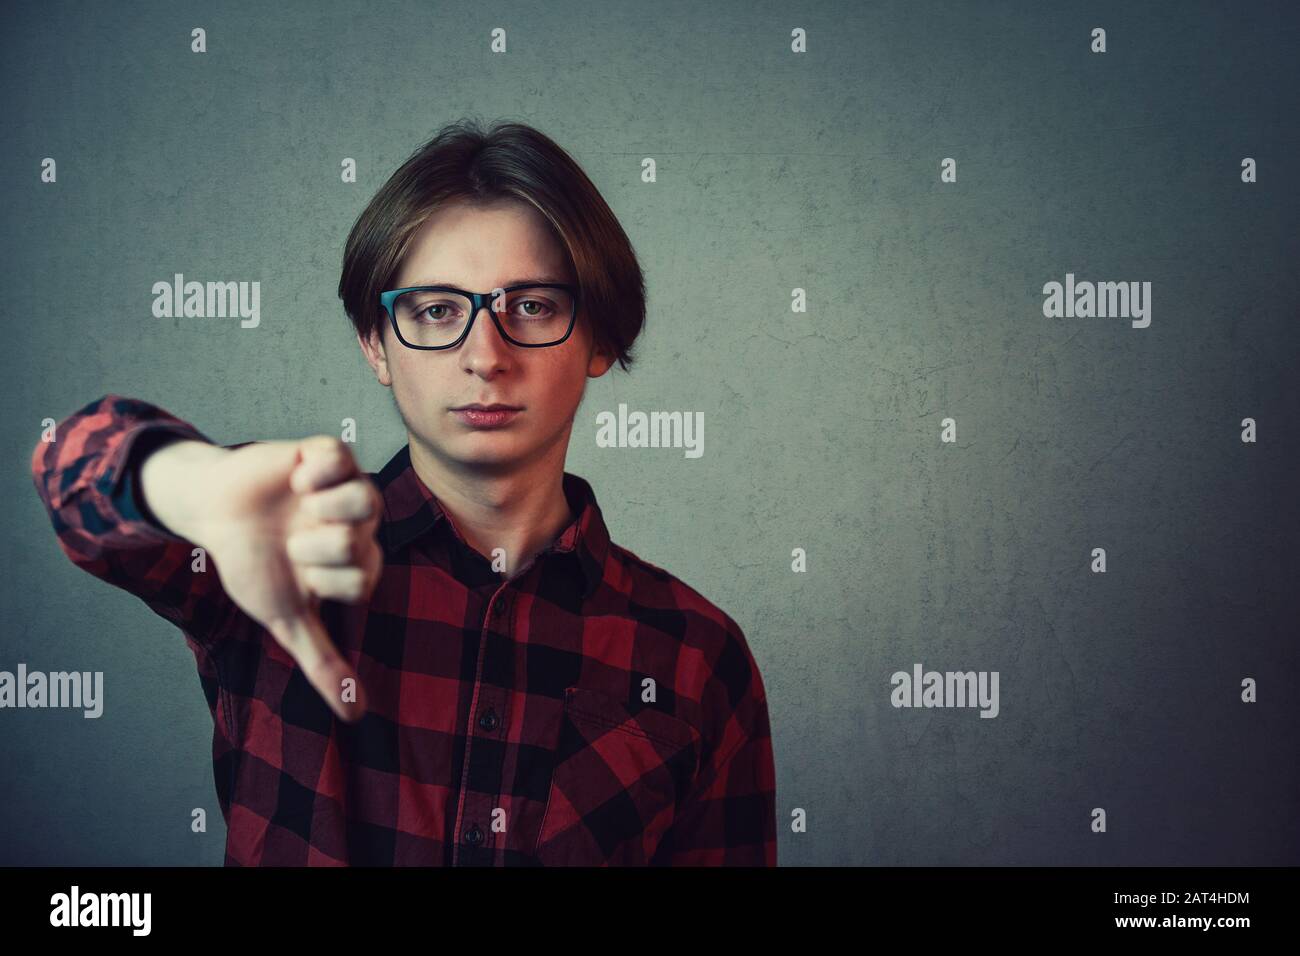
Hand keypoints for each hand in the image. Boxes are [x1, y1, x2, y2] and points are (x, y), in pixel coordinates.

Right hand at [146, 435, 380, 721]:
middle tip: (292, 538)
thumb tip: (356, 716)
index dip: (319, 580)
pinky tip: (295, 479)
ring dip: (316, 511)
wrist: (215, 511)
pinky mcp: (329, 454)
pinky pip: (339, 458)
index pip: (360, 582)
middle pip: (356, 544)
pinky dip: (310, 472)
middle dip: (309, 547)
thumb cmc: (256, 565)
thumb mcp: (288, 619)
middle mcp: (364, 526)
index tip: (299, 572)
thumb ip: (324, 664)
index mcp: (361, 564)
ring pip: (363, 500)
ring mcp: (350, 487)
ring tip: (299, 507)